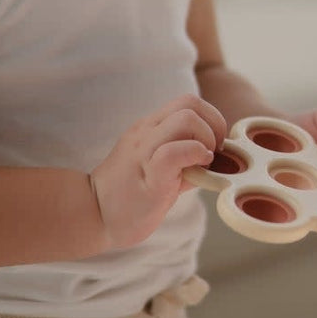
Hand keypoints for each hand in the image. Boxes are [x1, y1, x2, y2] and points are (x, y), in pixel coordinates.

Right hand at [91, 94, 226, 250]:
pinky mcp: (147, 175)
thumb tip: (219, 158)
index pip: (188, 101)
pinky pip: (174, 152)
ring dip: (206, 140)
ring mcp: (144, 150)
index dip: (212, 118)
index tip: (214, 145)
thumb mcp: (162, 167)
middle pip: (190, 102)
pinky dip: (194, 155)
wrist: (96, 216)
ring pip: (185, 120)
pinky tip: (197, 171)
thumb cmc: (132, 195)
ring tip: (203, 162)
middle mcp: (146, 131)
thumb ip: (187, 158)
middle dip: (214, 125)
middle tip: (213, 153)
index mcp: (150, 127)